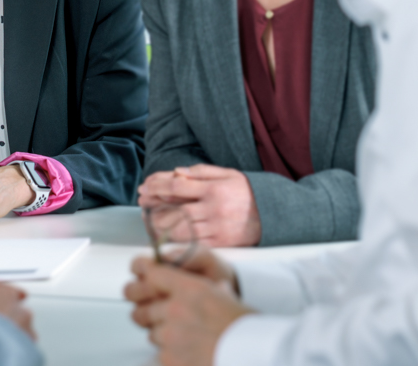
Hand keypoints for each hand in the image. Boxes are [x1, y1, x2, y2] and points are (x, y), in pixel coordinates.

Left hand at [125, 256, 251, 365]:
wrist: (256, 356)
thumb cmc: (248, 330)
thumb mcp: (229, 298)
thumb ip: (210, 290)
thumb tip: (213, 287)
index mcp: (190, 288)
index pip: (151, 272)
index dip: (143, 272)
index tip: (140, 274)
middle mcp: (175, 309)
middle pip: (143, 305)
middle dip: (150, 311)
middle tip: (160, 316)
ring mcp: (171, 336)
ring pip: (152, 332)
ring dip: (163, 336)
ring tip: (187, 341)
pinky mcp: (170, 360)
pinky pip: (160, 354)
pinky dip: (172, 356)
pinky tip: (190, 356)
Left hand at [140, 165, 261, 246]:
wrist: (274, 215)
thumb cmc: (247, 192)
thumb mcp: (227, 174)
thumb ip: (201, 172)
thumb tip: (176, 172)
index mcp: (214, 189)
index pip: (177, 187)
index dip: (156, 186)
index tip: (144, 187)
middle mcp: (214, 209)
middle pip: (175, 210)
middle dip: (154, 208)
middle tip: (142, 204)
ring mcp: (216, 228)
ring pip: (180, 230)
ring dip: (160, 226)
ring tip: (149, 220)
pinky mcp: (220, 244)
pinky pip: (192, 244)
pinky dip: (176, 240)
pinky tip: (164, 236)